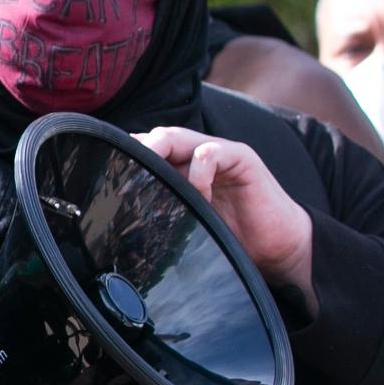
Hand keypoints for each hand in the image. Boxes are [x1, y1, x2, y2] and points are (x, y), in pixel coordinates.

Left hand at [135, 127, 314, 300]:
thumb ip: (160, 209)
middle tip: (119, 176)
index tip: (105, 181)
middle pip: (154, 138)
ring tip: (148, 180)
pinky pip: (210, 153)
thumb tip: (117, 221)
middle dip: (133, 152)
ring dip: (156, 154)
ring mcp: (219, 152)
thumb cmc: (230, 235)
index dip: (125, 159)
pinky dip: (197, 174)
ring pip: (175, 137)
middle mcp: (196, 154)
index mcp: (180, 167)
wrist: (278, 247)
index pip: (144, 150)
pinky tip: (200, 197)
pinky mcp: (242, 158)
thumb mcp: (185, 220)